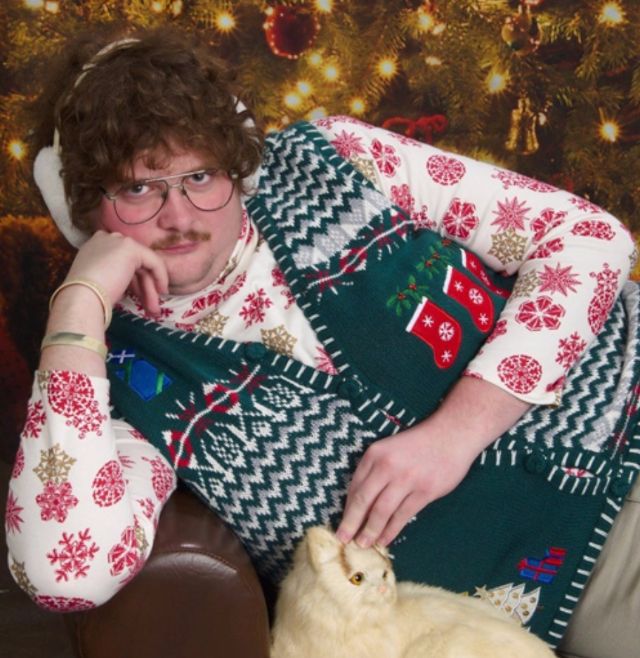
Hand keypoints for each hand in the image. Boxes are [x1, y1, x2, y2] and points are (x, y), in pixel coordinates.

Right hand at [65, 230, 168, 316]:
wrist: (82, 296)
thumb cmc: (89, 296)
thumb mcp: (103, 282)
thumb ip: (118, 277)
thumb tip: (135, 287)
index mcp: (95, 247)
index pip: (122, 262)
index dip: (133, 281)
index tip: (138, 297)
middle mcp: (106, 239)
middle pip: (134, 265)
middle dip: (144, 288)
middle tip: (150, 308)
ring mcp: (119, 241)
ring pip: (143, 266)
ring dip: (150, 289)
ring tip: (154, 309)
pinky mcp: (131, 248)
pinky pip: (154, 262)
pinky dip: (160, 277)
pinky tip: (160, 291)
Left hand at [336, 423, 473, 548]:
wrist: (450, 435)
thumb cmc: (417, 444)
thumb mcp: (388, 449)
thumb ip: (374, 471)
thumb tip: (359, 503)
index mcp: (375, 454)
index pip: (355, 486)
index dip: (347, 508)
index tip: (342, 523)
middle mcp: (387, 466)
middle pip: (364, 500)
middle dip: (351, 523)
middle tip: (343, 539)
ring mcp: (407, 479)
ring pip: (382, 511)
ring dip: (370, 530)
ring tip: (362, 544)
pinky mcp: (425, 491)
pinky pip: (403, 515)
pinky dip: (391, 530)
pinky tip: (384, 540)